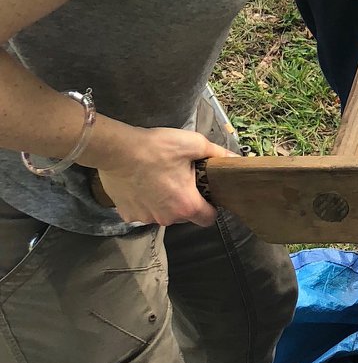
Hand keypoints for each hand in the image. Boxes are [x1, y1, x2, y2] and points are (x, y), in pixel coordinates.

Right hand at [95, 126, 231, 227]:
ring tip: (159, 178)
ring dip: (164, 201)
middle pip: (185, 215)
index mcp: (186, 205)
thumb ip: (217, 154)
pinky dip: (145, 201)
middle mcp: (167, 218)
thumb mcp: (194, 144)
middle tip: (182, 178)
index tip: (207, 194)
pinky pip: (143, 210)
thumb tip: (234, 160)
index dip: (211, 207)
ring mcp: (145, 218)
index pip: (208, 219)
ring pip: (163, 213)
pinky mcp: (128, 214)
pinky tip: (142, 183)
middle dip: (186, 200)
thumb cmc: (157, 147)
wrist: (118, 149)